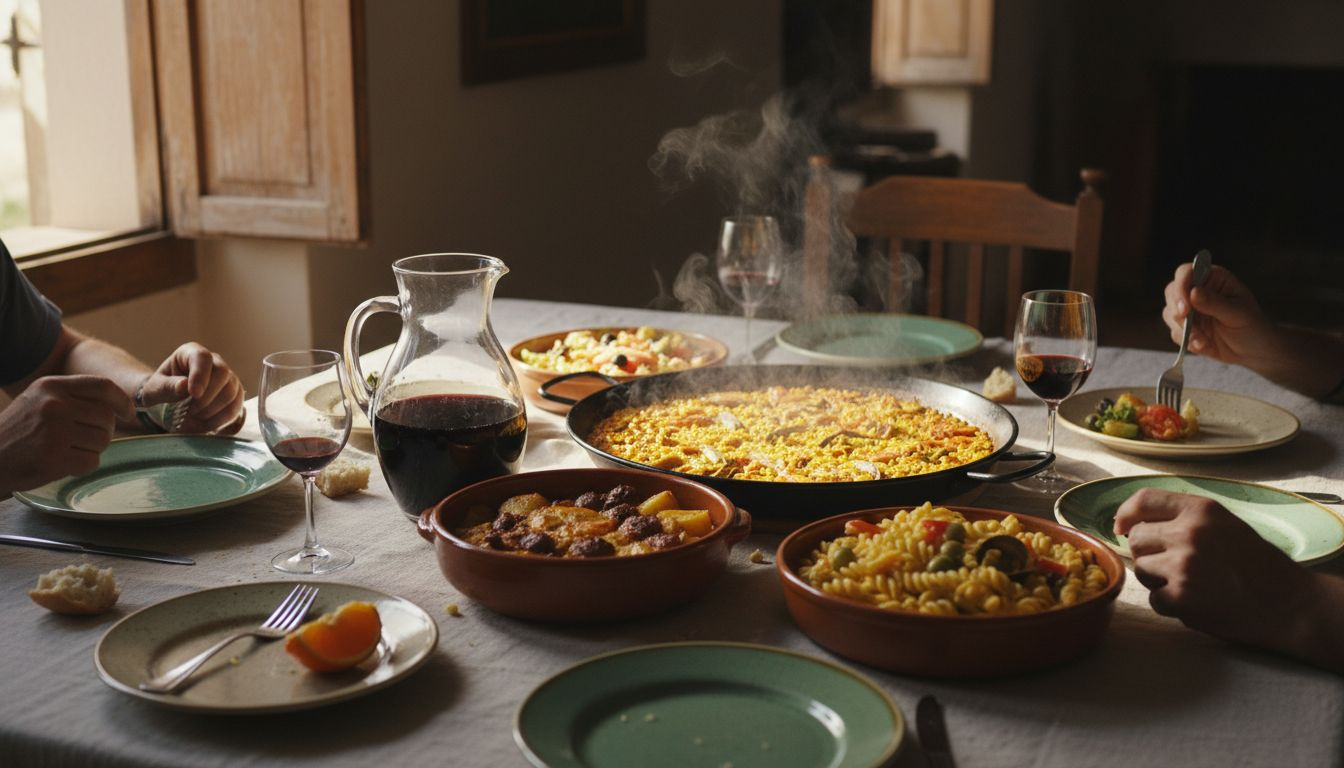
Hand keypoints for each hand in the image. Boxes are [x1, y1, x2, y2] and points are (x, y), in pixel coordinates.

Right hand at [0, 375, 133, 492]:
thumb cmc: (19, 429)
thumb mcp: (40, 399)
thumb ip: (74, 396)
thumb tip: (121, 403)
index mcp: (51, 386)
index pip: (103, 386)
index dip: (122, 400)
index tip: (128, 413)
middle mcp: (54, 405)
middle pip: (106, 418)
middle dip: (102, 431)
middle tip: (81, 439)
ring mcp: (54, 432)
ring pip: (103, 441)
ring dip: (92, 449)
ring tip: (67, 449)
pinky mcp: (54, 458)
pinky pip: (92, 462)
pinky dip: (83, 466)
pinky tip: (62, 462)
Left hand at [138, 343, 244, 433]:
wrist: (169, 402)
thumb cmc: (162, 391)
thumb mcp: (154, 389)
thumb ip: (166, 387)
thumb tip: (184, 385)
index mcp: (191, 353)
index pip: (202, 357)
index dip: (200, 375)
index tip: (193, 394)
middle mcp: (214, 361)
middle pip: (223, 373)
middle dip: (207, 397)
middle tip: (189, 411)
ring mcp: (228, 378)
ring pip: (231, 391)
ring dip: (212, 410)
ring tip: (194, 416)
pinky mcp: (235, 395)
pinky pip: (235, 407)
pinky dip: (220, 420)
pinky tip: (205, 423)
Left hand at [1114, 488, 1311, 649]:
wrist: (1290, 604)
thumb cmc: (1257, 564)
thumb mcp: (1225, 525)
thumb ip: (1183, 519)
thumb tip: (1130, 524)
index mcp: (1202, 510)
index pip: (1144, 499)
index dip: (1126, 513)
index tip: (1121, 526)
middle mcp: (1189, 533)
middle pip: (1136, 539)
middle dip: (1147, 553)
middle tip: (1174, 565)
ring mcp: (1183, 566)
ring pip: (1141, 570)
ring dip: (1158, 580)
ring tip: (1193, 583)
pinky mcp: (1182, 597)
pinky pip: (1155, 600)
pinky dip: (1170, 605)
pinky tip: (1198, 602)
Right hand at [1161, 263, 1273, 365]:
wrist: (1255, 352)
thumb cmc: (1253, 327)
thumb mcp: (1238, 314)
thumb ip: (1215, 303)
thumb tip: (1193, 293)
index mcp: (1213, 279)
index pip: (1186, 272)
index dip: (1181, 287)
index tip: (1184, 308)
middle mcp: (1198, 291)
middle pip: (1172, 292)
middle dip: (1178, 311)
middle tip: (1188, 326)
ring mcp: (1191, 309)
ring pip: (1170, 314)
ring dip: (1183, 330)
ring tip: (1203, 341)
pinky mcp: (1186, 327)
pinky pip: (1175, 332)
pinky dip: (1187, 341)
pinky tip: (1204, 345)